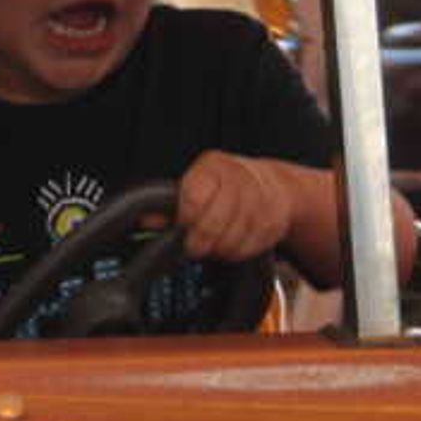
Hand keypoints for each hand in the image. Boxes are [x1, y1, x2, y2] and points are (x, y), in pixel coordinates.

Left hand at [172, 151, 291, 263]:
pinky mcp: (271, 223)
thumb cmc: (227, 185)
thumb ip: (170, 204)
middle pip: (212, 223)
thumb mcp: (197, 185)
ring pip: (229, 240)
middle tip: (194, 245)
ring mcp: (257, 202)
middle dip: (200, 240)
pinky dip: (235, 252)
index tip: (182, 227)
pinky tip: (232, 241)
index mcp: (213, 167)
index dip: (185, 218)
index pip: (194, 197)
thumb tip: (146, 220)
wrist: (274, 186)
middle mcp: (238, 180)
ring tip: (214, 242)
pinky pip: (245, 249)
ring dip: (218, 248)